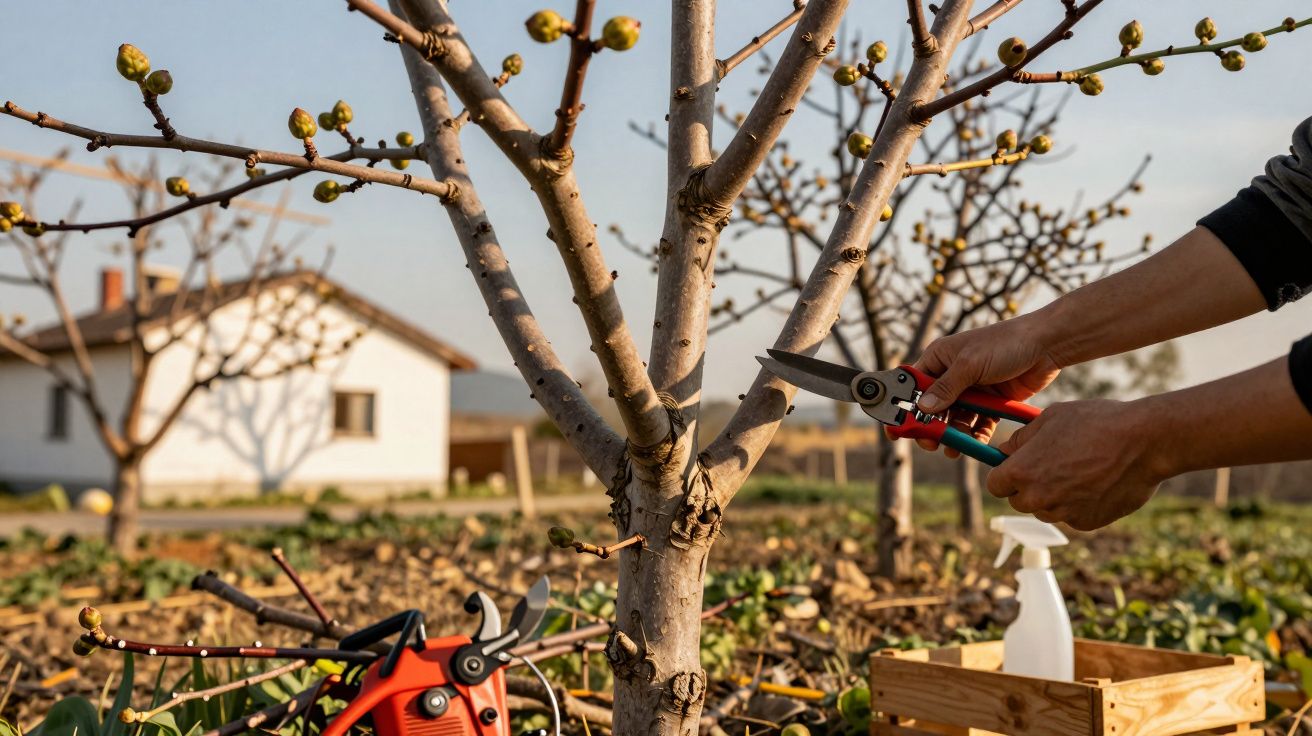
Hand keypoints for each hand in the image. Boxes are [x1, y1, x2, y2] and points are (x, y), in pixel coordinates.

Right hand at [909, 315, 1061, 455]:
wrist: (1046, 345)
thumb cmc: (1006, 343)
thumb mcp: (970, 364)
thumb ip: (947, 387)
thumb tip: (923, 407)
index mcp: (940, 358)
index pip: (913, 385)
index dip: (903, 406)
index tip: (896, 428)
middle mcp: (952, 374)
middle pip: (932, 406)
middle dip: (930, 426)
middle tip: (930, 443)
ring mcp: (972, 389)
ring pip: (954, 418)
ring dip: (952, 434)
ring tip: (953, 449)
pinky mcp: (990, 402)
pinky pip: (978, 423)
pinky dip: (975, 434)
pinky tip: (975, 443)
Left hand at [986, 399, 1167, 530]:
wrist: (1144, 442)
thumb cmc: (1096, 423)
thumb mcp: (1051, 418)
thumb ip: (1021, 439)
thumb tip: (1004, 450)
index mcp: (1022, 472)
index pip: (995, 485)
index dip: (1005, 475)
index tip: (1016, 466)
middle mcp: (1038, 498)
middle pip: (1019, 501)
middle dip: (1028, 486)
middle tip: (1051, 465)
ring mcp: (1062, 513)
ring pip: (1045, 510)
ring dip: (1053, 496)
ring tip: (1078, 470)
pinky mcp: (1086, 523)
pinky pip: (1071, 516)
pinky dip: (1078, 504)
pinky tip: (1096, 482)